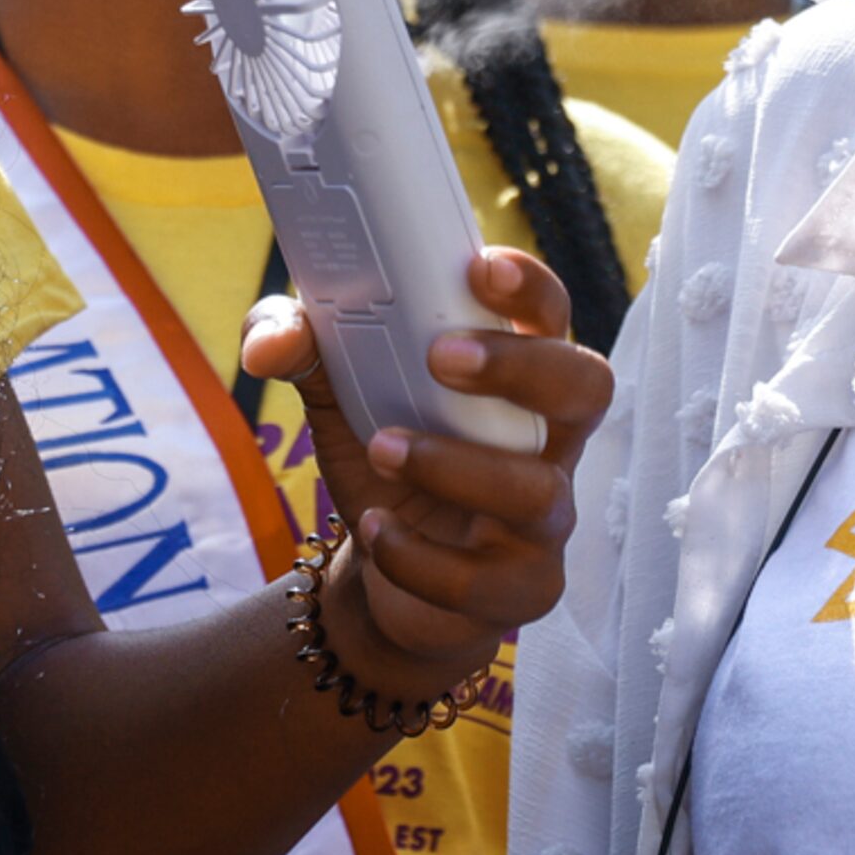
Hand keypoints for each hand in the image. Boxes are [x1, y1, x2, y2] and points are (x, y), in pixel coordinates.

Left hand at [237, 248, 609, 688]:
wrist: (384, 573)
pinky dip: (418, 555)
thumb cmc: (386, 455)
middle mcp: (548, 439)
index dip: (528, 287)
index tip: (478, 267)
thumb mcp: (337, 393)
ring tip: (384, 448)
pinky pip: (483, 580)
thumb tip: (270, 342)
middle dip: (520, 367)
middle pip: (584, 387)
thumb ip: (303, 346)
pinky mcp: (522, 586)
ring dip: (454, 465)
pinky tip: (374, 528)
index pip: (550, 312)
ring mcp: (545, 518)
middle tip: (443, 358)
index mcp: (516, 373)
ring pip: (538, 492)